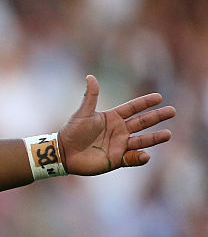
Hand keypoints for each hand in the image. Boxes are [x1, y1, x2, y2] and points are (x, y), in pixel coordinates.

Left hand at [58, 75, 174, 175]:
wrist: (63, 153)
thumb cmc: (71, 131)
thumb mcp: (82, 113)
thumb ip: (90, 96)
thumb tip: (90, 77)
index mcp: (113, 117)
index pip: (133, 108)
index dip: (145, 102)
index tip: (159, 97)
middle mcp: (119, 130)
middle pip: (142, 122)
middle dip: (157, 117)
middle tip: (172, 111)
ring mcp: (119, 145)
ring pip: (142, 141)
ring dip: (154, 138)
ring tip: (168, 134)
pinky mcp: (116, 159)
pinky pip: (132, 158)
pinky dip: (139, 157)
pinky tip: (145, 155)